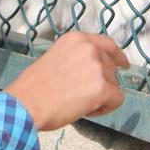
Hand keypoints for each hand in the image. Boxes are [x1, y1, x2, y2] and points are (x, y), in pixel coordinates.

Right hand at [5, 32, 127, 130]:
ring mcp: (97, 67)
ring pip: (114, 86)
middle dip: (101, 83)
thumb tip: (93, 71)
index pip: (107, 44)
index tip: (123, 65)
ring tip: (77, 102)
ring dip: (100, 97)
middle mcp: (90, 49)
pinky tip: (86, 110)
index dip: (117, 56)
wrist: (26, 103)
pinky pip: (116, 100)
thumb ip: (76, 58)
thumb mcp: (55, 58)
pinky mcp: (102, 88)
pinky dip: (105, 109)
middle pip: (111, 68)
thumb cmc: (34, 87)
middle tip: (79, 95)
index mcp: (76, 39)